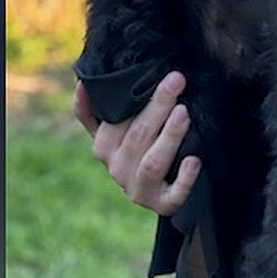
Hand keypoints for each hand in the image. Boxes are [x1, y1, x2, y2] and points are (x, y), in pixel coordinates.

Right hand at [74, 72, 201, 215]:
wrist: (157, 191)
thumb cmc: (136, 149)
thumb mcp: (113, 132)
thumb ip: (93, 112)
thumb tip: (82, 83)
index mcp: (103, 147)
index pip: (115, 120)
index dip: (132, 96)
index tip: (157, 73)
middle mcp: (117, 170)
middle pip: (138, 135)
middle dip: (159, 105)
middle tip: (177, 80)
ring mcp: (139, 189)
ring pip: (153, 162)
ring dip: (169, 136)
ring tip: (184, 113)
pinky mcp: (163, 205)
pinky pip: (173, 194)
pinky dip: (184, 178)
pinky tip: (194, 159)